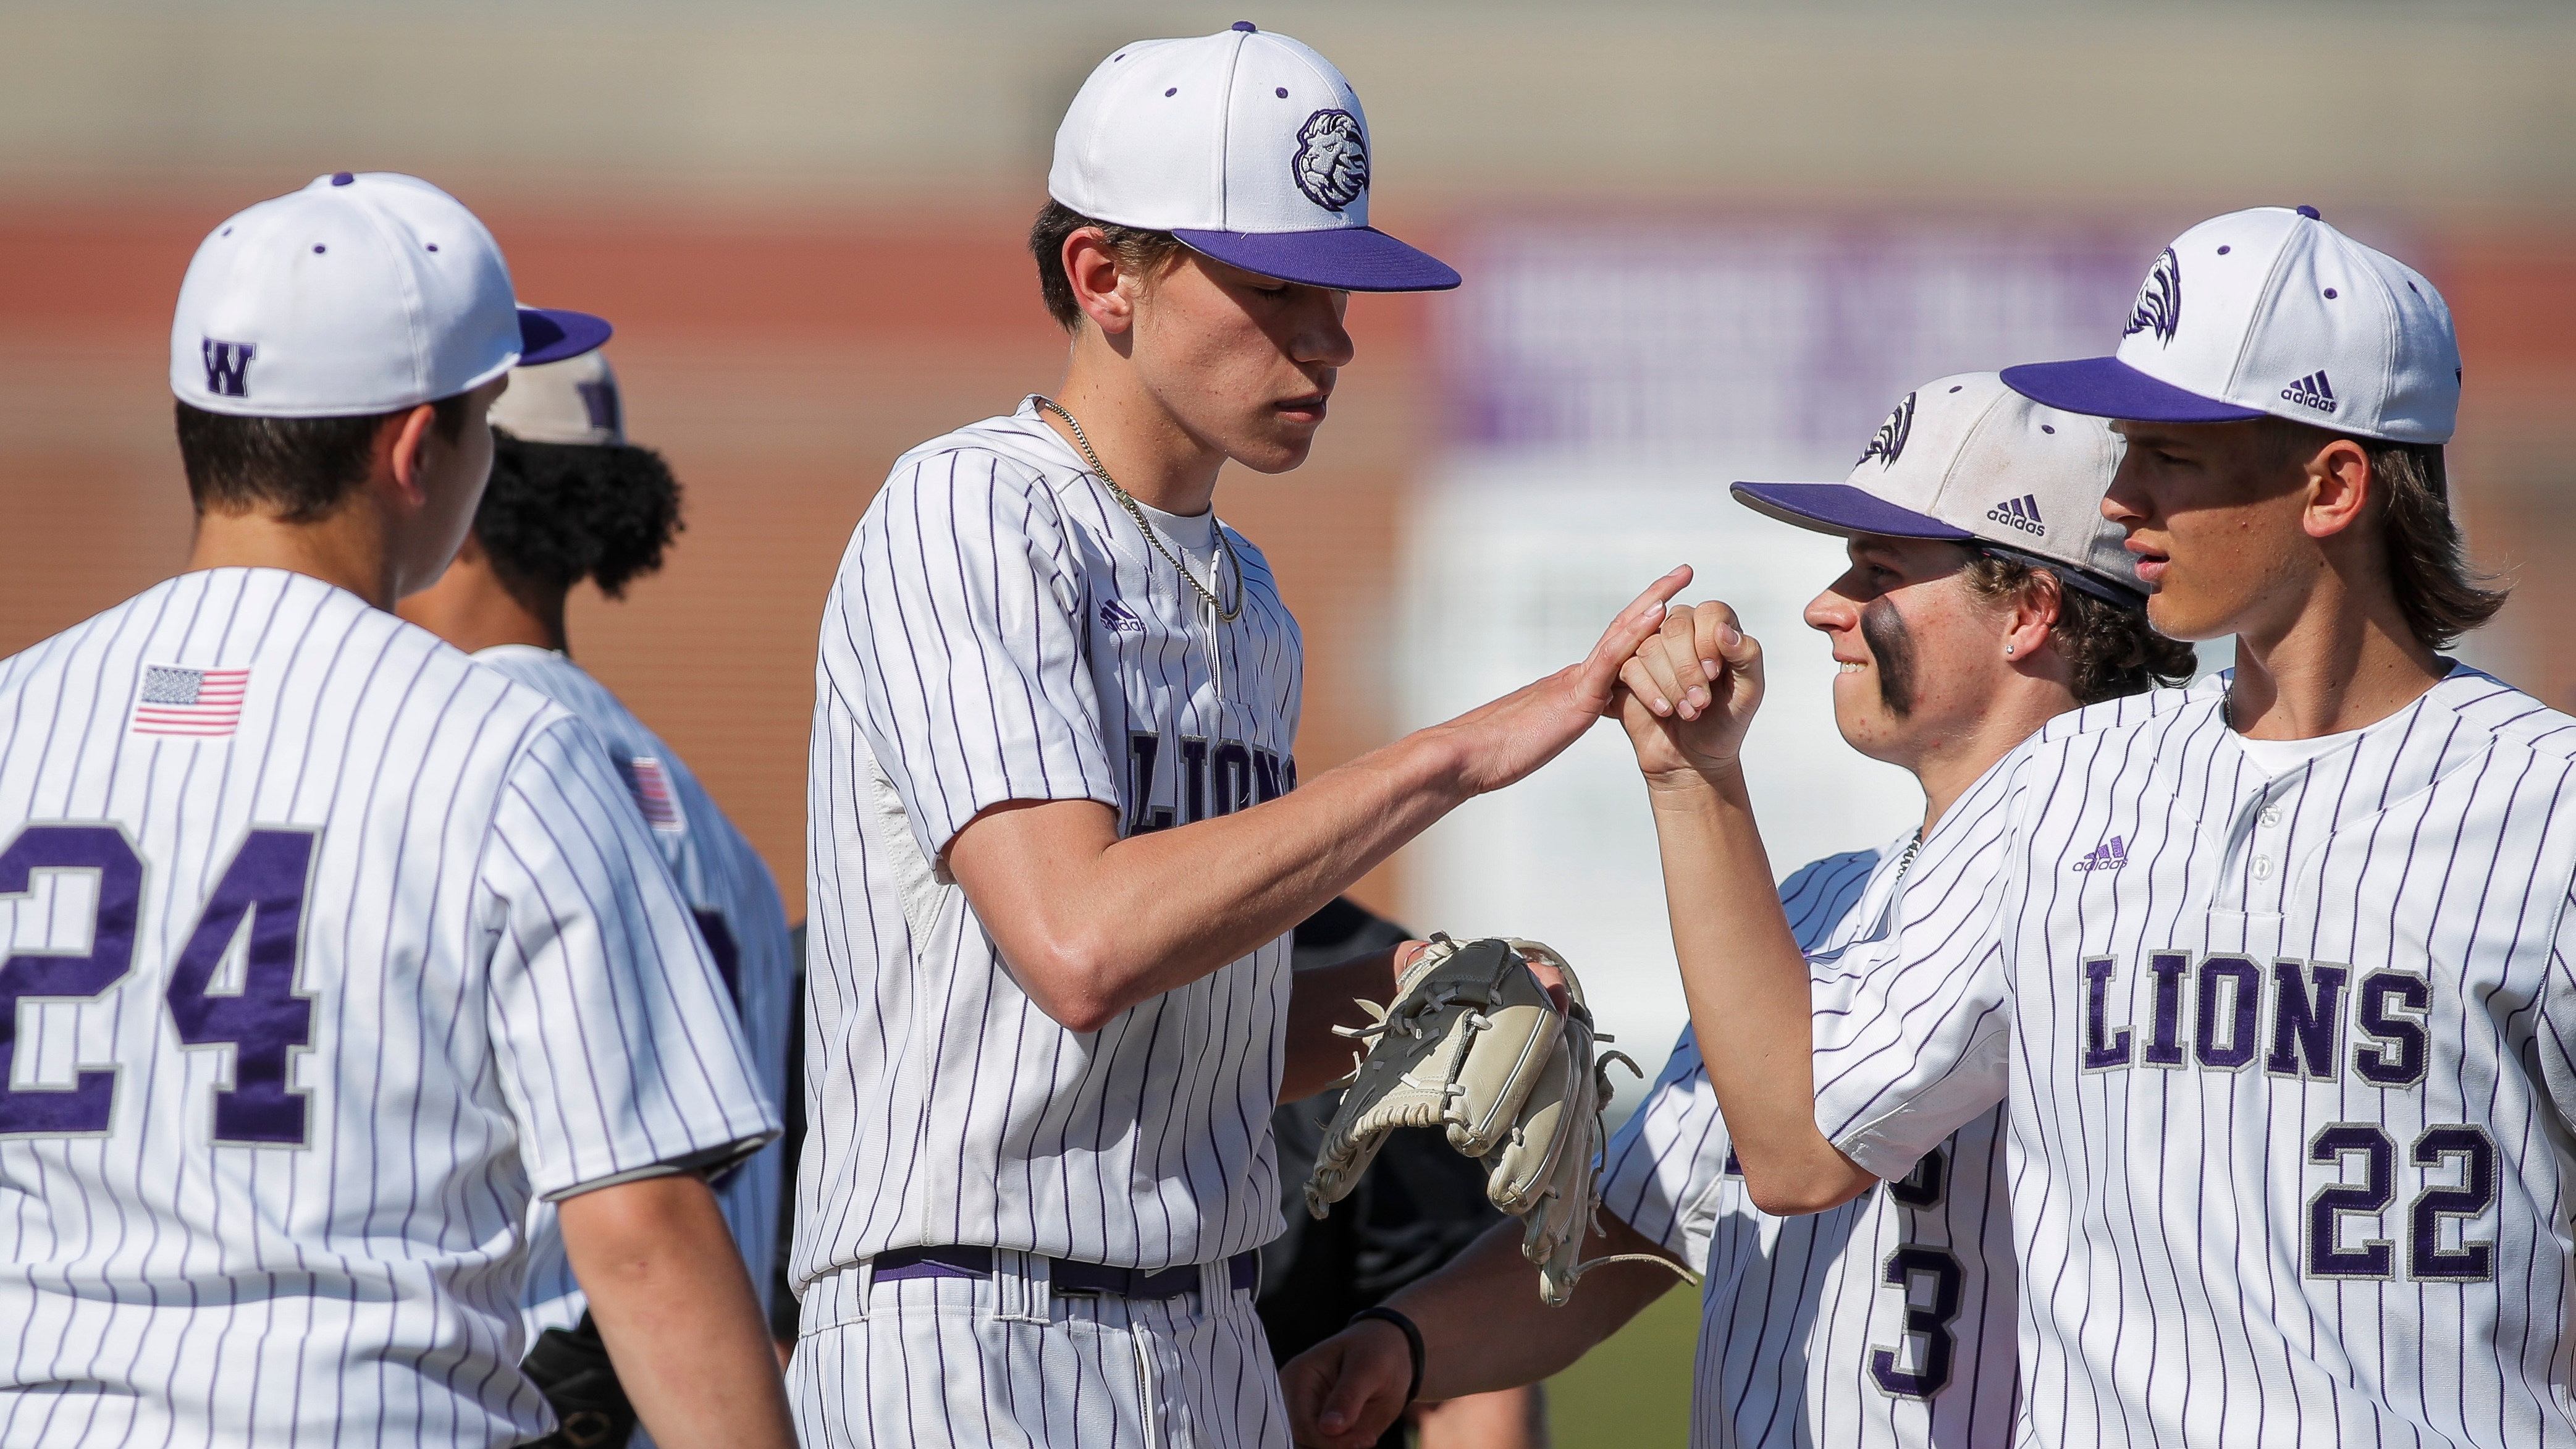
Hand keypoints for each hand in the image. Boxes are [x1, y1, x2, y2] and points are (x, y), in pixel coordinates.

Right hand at [1283, 1318, 1415, 1448]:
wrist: (1389, 1354)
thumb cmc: (1377, 1351)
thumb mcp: (1369, 1366)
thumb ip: (1349, 1396)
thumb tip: (1329, 1428)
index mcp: (1297, 1378)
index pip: (1303, 1426)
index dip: (1332, 1442)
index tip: (1369, 1440)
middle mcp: (1295, 1401)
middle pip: (1302, 1444)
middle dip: (1335, 1447)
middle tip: (1369, 1439)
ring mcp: (1307, 1417)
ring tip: (1367, 1436)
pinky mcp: (1321, 1431)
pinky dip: (1345, 1448)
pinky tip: (1363, 1440)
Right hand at [1434, 567, 1692, 797]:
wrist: (1467, 757)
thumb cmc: (1494, 753)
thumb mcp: (1537, 736)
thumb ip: (1552, 721)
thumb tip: (1557, 720)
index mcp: (1571, 687)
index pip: (1614, 649)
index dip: (1641, 623)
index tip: (1667, 601)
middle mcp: (1575, 675)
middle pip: (1622, 629)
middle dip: (1655, 599)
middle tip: (1684, 571)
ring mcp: (1574, 682)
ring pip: (1620, 636)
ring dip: (1653, 604)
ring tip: (1681, 579)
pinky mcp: (1573, 697)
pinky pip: (1610, 662)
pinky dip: (1634, 635)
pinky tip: (1658, 615)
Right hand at [1615, 599, 1764, 786]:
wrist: (1695, 759)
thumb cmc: (1725, 721)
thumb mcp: (1749, 691)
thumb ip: (1746, 655)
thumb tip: (1723, 630)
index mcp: (1716, 629)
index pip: (1710, 612)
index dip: (1709, 641)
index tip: (1714, 675)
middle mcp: (1684, 632)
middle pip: (1676, 625)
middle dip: (1688, 668)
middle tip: (1701, 702)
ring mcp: (1654, 650)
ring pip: (1651, 647)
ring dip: (1671, 685)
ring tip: (1688, 712)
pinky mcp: (1630, 670)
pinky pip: (1630, 666)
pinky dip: (1650, 692)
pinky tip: (1665, 710)